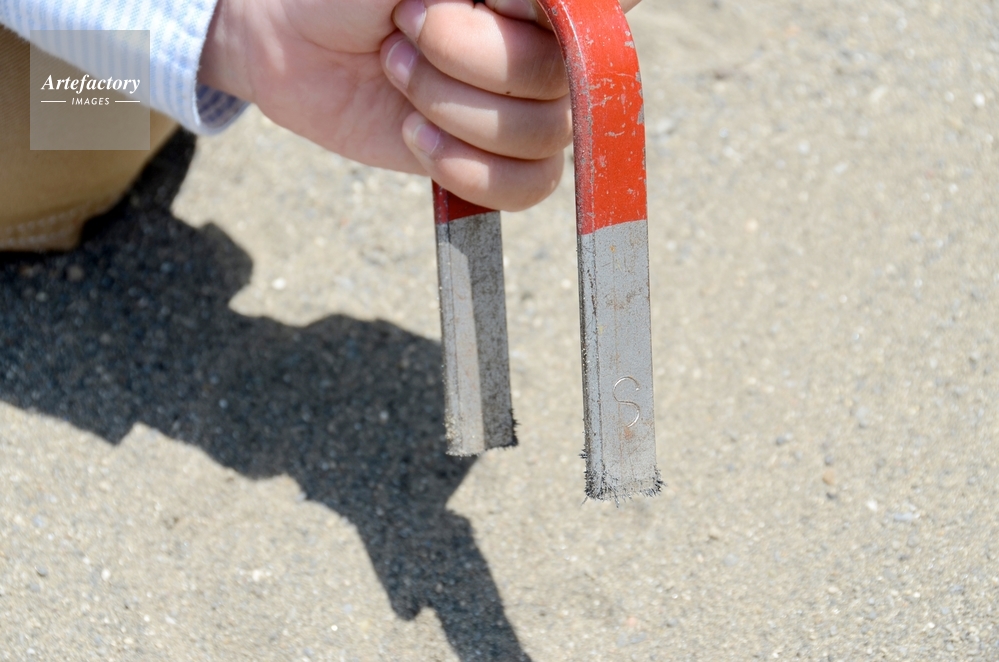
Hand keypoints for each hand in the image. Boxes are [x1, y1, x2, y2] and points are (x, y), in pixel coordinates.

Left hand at [200, 0, 641, 210]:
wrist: (291, 43)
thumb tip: (554, 3)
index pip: (599, 13)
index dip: (530, 20)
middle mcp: (544, 45)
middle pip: (558, 76)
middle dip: (461, 56)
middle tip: (404, 30)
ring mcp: (524, 106)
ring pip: (540, 133)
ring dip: (449, 107)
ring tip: (398, 72)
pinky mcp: (495, 160)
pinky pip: (527, 187)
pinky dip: (465, 169)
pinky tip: (418, 135)